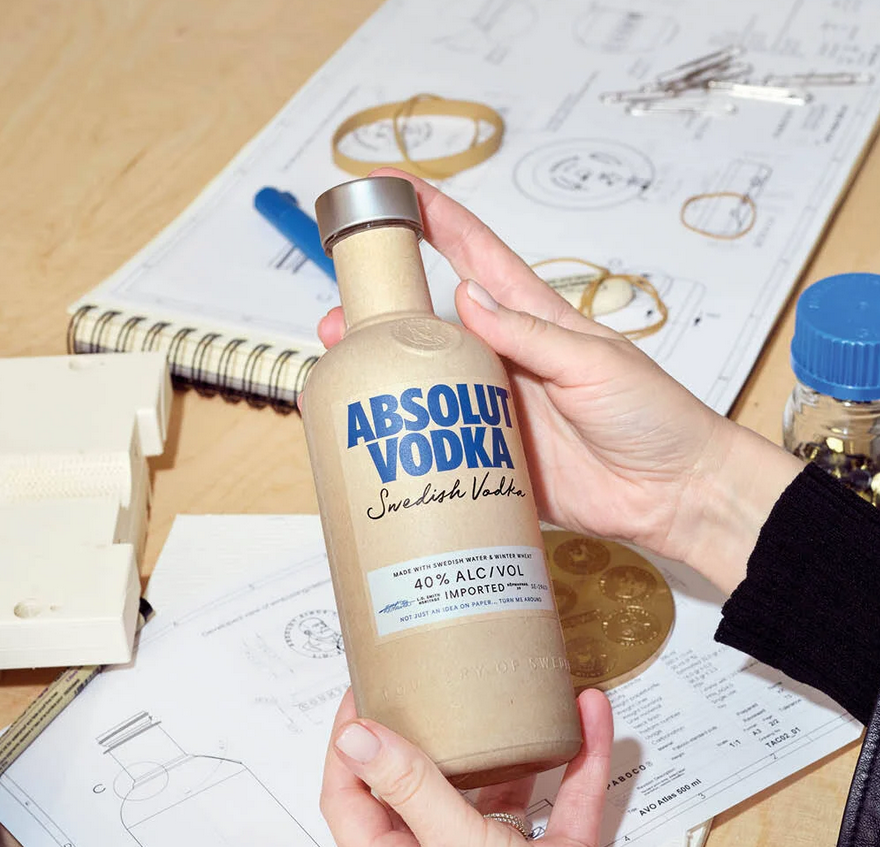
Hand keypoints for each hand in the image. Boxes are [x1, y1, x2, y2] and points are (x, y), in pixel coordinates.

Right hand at [319, 170, 802, 592]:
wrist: (674, 493)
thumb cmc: (653, 415)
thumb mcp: (595, 361)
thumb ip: (530, 335)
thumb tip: (465, 298)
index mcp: (533, 321)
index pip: (474, 254)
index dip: (432, 215)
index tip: (388, 184)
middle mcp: (504, 359)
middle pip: (430, 322)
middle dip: (384, 306)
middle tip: (342, 309)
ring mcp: (493, 409)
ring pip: (425, 382)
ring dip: (383, 371)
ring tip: (341, 366)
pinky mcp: (491, 459)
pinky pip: (439, 446)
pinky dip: (405, 438)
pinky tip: (373, 435)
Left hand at [321, 688, 651, 846]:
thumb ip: (411, 789)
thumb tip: (357, 738)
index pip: (351, 802)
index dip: (349, 748)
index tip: (361, 694)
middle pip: (420, 788)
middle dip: (424, 735)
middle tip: (425, 686)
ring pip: (496, 788)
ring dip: (509, 745)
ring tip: (505, 700)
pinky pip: (563, 798)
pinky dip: (576, 759)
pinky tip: (586, 719)